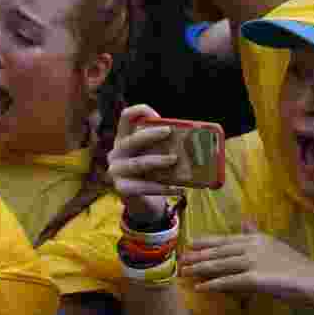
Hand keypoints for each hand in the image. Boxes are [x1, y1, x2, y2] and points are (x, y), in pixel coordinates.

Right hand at [107, 104, 184, 221]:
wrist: (143, 202)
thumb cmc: (155, 172)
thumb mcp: (158, 155)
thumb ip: (168, 146)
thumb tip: (197, 141)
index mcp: (125, 138)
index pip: (126, 117)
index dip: (139, 112)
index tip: (157, 114)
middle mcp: (117, 152)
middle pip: (132, 139)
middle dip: (150, 134)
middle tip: (169, 131)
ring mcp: (116, 171)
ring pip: (138, 163)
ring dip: (158, 160)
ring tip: (175, 159)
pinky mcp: (122, 188)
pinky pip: (144, 186)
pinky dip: (162, 188)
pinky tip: (179, 189)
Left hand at [180, 221, 313, 303]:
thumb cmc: (296, 267)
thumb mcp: (275, 244)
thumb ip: (256, 234)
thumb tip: (245, 221)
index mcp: (256, 238)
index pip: (226, 239)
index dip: (206, 242)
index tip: (190, 243)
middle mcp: (251, 247)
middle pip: (219, 251)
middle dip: (198, 255)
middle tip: (181, 259)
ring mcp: (252, 262)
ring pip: (219, 265)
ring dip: (200, 269)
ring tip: (185, 273)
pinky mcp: (254, 279)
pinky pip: (227, 282)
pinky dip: (212, 285)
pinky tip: (200, 288)